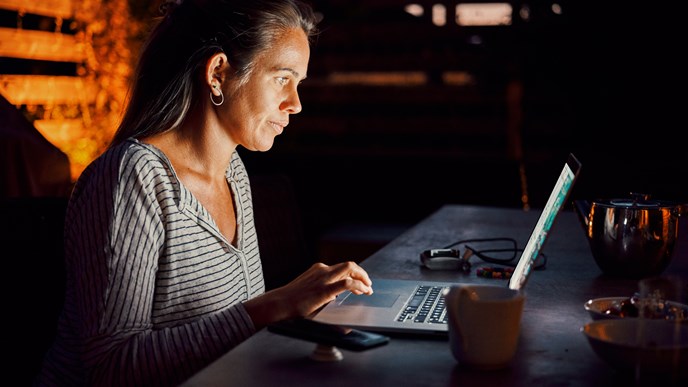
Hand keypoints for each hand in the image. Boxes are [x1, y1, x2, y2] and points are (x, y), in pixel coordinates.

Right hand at [244, 261, 372, 328]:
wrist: (279, 304)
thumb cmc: (292, 301)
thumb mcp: (309, 291)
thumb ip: (322, 291)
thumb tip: (334, 298)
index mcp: (318, 270)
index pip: (341, 267)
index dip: (354, 274)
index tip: (360, 284)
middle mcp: (322, 270)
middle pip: (348, 265)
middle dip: (362, 273)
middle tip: (368, 285)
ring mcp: (323, 277)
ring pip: (350, 268)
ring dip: (363, 278)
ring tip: (368, 289)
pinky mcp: (325, 289)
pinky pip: (347, 282)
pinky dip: (358, 286)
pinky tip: (362, 292)